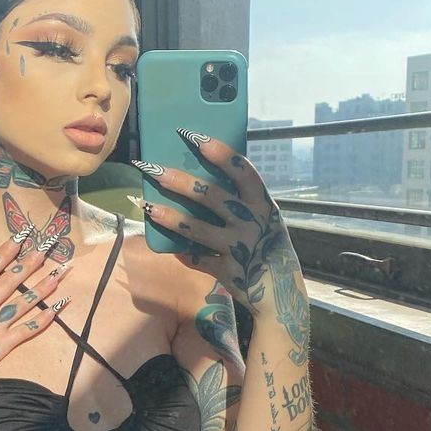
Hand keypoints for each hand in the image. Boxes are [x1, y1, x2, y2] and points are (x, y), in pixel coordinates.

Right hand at [0, 231, 73, 412]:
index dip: (7, 250)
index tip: (22, 235)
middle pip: (12, 279)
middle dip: (31, 260)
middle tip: (48, 245)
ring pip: (25, 301)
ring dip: (44, 286)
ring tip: (61, 272)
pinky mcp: (3, 344)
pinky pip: (28, 329)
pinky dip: (44, 319)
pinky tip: (59, 308)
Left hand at [130, 129, 305, 321]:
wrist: (282, 293)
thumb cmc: (269, 247)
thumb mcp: (266, 220)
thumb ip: (243, 202)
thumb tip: (204, 181)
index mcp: (264, 205)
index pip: (242, 171)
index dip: (219, 152)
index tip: (194, 137)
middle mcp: (252, 223)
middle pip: (211, 196)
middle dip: (179, 180)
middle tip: (152, 168)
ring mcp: (239, 248)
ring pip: (198, 228)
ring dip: (170, 216)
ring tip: (149, 206)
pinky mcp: (227, 271)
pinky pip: (197, 259)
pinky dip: (183, 253)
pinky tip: (168, 246)